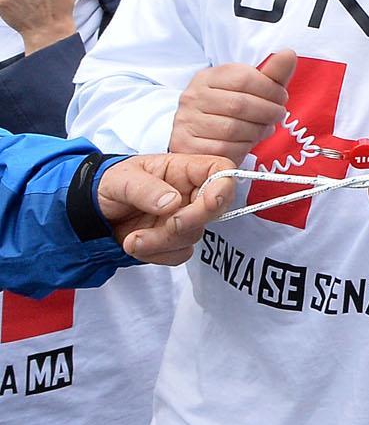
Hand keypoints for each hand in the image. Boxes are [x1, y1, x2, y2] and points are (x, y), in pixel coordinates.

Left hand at [96, 153, 235, 265]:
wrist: (87, 212)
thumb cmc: (106, 184)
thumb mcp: (121, 179)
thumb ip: (146, 188)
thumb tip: (173, 202)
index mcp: (183, 169)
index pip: (221, 171)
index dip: (224, 187)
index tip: (211, 203)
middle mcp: (189, 194)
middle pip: (213, 209)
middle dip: (188, 222)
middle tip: (166, 225)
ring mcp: (182, 218)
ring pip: (192, 235)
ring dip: (162, 242)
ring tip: (132, 239)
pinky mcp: (172, 240)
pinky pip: (179, 254)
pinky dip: (156, 254)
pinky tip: (136, 244)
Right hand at [170, 48, 295, 163]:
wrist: (199, 134)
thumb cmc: (232, 107)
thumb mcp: (252, 87)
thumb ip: (272, 74)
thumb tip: (288, 54)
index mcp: (207, 77)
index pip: (245, 78)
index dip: (271, 90)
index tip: (282, 98)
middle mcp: (192, 97)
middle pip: (240, 104)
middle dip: (268, 112)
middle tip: (278, 116)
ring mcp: (186, 122)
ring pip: (232, 129)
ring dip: (258, 131)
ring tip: (265, 129)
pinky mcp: (186, 146)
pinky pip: (223, 149)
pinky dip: (243, 148)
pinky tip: (248, 143)